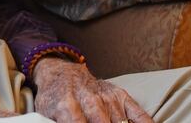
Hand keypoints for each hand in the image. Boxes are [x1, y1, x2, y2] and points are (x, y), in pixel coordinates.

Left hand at [31, 57, 152, 122]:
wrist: (62, 72)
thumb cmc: (54, 98)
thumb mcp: (45, 112)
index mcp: (66, 104)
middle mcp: (89, 98)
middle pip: (102, 122)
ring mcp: (106, 96)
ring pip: (119, 120)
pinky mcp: (119, 94)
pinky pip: (137, 111)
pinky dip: (145, 122)